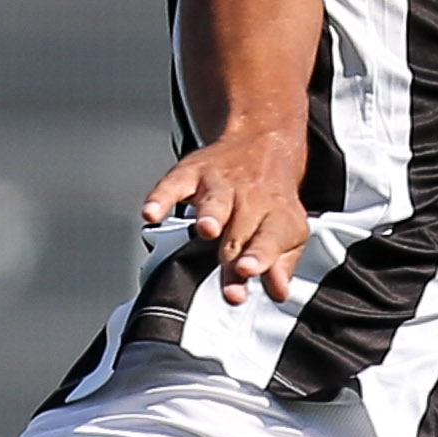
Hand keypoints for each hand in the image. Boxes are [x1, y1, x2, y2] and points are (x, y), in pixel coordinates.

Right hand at [141, 131, 313, 303]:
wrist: (262, 145)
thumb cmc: (270, 200)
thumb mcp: (286, 233)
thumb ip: (281, 265)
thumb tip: (279, 291)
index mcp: (275, 217)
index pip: (270, 239)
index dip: (260, 256)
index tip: (248, 271)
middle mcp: (249, 199)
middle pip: (239, 231)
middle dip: (232, 254)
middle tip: (229, 280)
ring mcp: (219, 184)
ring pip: (215, 202)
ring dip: (211, 216)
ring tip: (207, 230)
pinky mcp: (192, 173)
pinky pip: (173, 185)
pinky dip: (160, 198)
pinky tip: (151, 213)